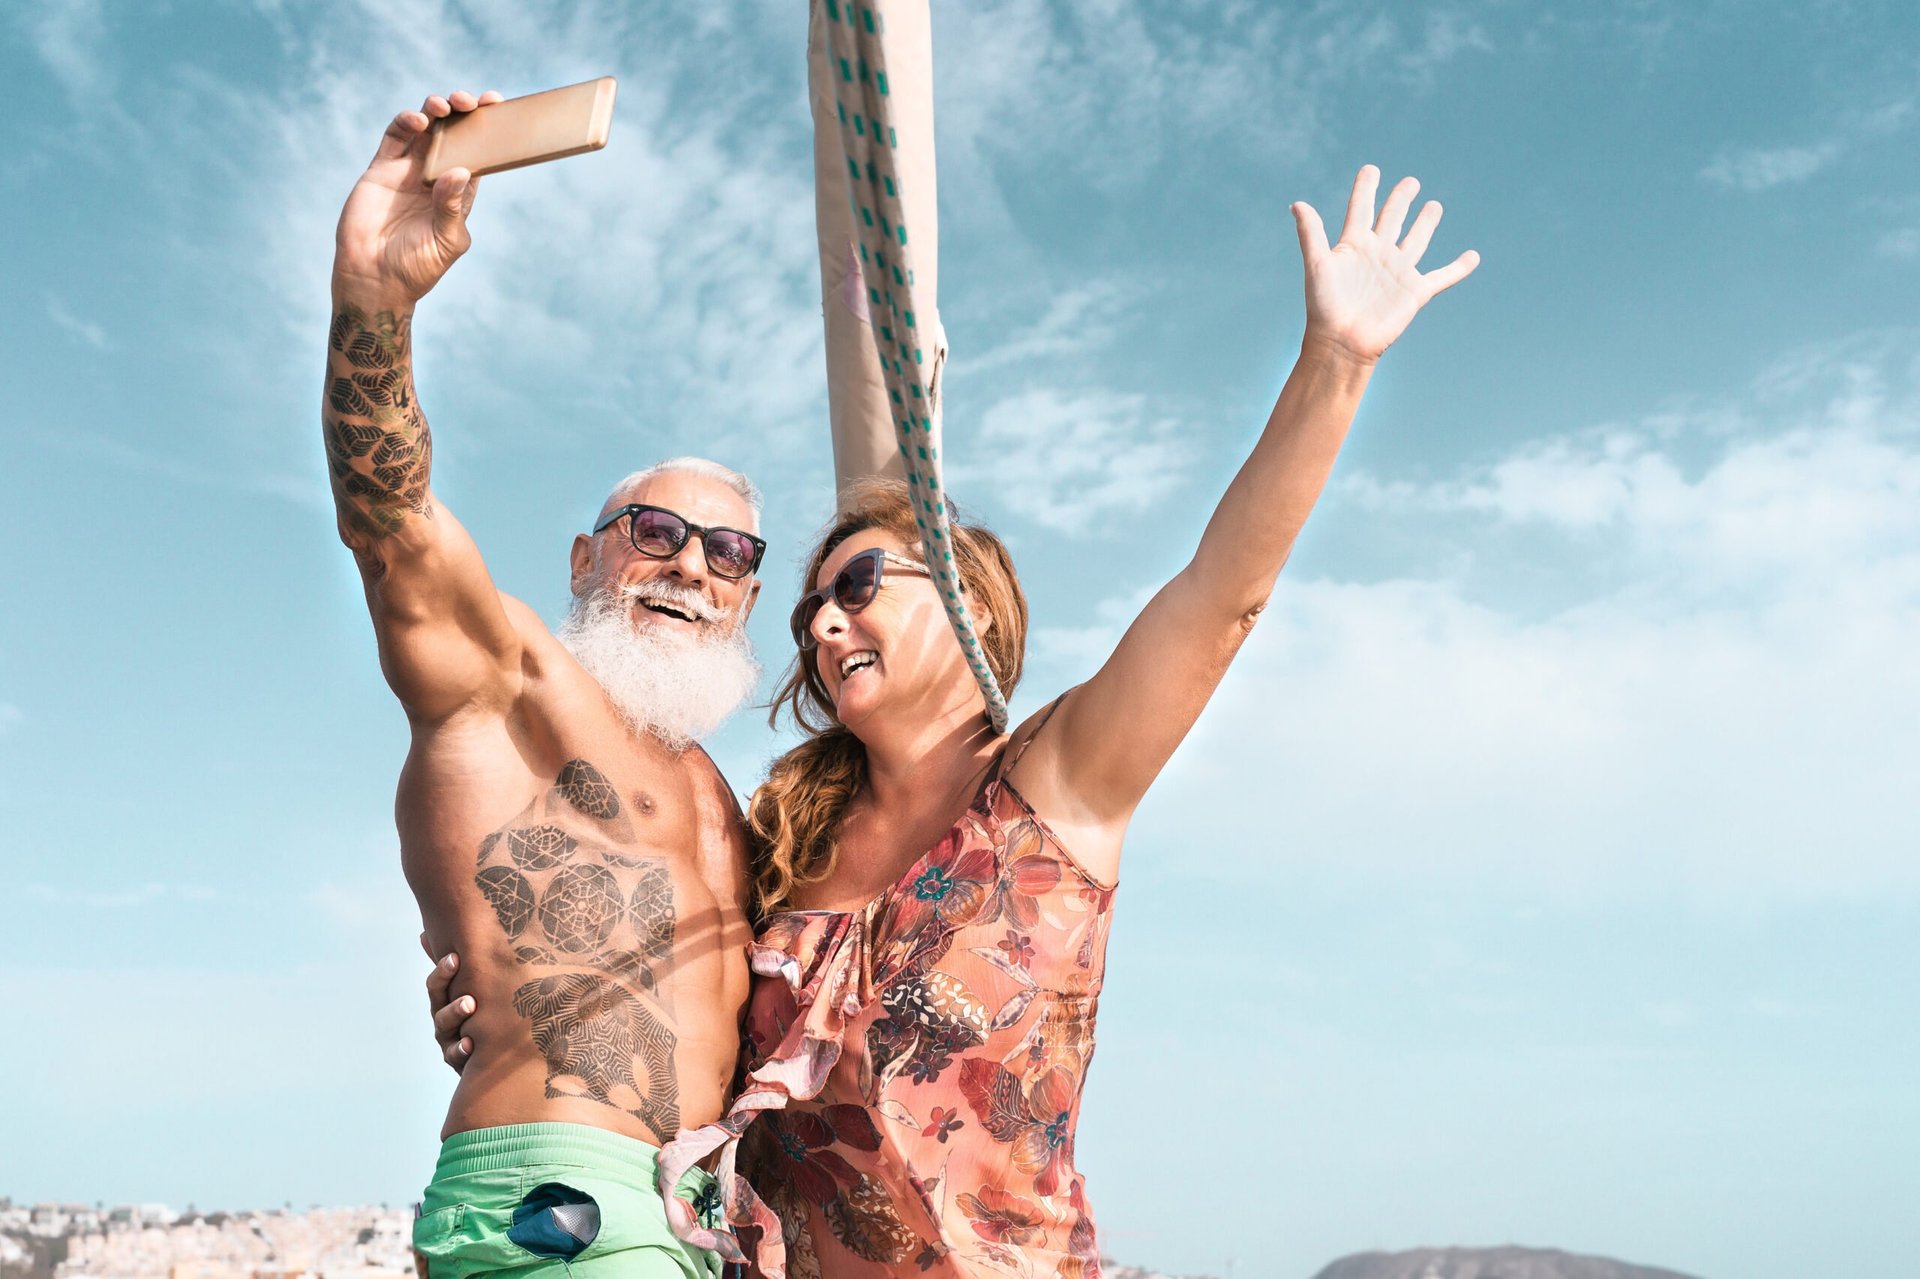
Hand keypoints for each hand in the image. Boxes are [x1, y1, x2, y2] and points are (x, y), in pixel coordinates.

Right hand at [333, 90, 503, 308]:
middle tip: (471, 101)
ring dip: (435, 110)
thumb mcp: (445, 240)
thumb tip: (462, 170)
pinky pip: (394, 137)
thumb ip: (452, 206)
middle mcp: (434, 177)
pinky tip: (418, 121)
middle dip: (463, 112)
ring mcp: (407, 171)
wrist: (374, 279)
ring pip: (424, 129)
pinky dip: (405, 122)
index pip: (478, 154)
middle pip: (453, 134)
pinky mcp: (381, 170)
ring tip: (445, 107)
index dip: (489, 130)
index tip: (498, 107)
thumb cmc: (416, 267)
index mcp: (458, 194)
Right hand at [420, 934, 474, 1072]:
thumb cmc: (481, 1012)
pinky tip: (470, 1044)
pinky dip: (462, 1051)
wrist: (497, 1053)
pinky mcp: (461, 1061)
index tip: (454, 957)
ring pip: (446, 1029)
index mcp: (445, 1000)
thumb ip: (453, 964)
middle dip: (449, 992)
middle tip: (465, 986)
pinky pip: (457, 1058)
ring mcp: (450, 1041)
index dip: (443, 971)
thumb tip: (425, 932)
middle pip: (439, 1006)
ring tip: (469, 1005)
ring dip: (456, 1015)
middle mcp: (444, 1021)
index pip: (437, 984)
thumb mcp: (469, 986)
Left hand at [1290, 165, 1479, 364]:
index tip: (1371, 169)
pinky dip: (1458, 268)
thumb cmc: (1324, 307)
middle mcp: (1378, 254)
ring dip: (1425, 223)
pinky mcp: (1415, 292)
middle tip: (1410, 182)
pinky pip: (1443, 277)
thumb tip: (1297, 203)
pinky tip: (1473, 256)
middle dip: (1401, 199)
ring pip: (1416, 240)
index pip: (1361, 207)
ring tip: (1434, 205)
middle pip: (1392, 218)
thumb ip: (1310, 234)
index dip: (1366, 188)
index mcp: (1354, 245)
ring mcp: (1398, 272)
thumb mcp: (1317, 265)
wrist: (1342, 343)